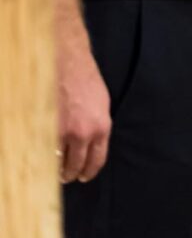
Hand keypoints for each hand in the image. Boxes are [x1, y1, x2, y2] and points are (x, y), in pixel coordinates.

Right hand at [57, 31, 111, 183]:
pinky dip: (45, 155)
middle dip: (71, 173)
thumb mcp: (101, 104)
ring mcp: (65, 131)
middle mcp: (85, 132)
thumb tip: (92, 144)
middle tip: (66, 176)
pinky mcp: (48, 126)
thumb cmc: (85, 79)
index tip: (84, 176)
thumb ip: (98, 125)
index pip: (97, 160)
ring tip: (54, 168)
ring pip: (60, 161)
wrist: (69, 61)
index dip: (89, 172)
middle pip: (77, 165)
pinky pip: (46, 150)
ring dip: (57, 168)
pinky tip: (45, 154)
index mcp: (102, 126)